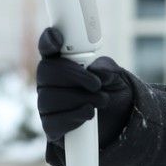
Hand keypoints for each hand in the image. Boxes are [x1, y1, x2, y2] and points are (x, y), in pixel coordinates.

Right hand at [36, 27, 134, 147]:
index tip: (57, 38)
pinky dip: (74, 117)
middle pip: (46, 71)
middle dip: (74, 75)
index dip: (48, 40)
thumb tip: (96, 73)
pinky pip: (52, 122)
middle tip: (96, 83)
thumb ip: (106, 69)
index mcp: (63, 63)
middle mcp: (50, 82)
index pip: (48, 48)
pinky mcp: (51, 127)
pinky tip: (88, 114)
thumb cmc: (112, 91)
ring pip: (49, 98)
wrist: (119, 121)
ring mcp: (47, 105)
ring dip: (80, 98)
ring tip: (101, 100)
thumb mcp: (116, 76)